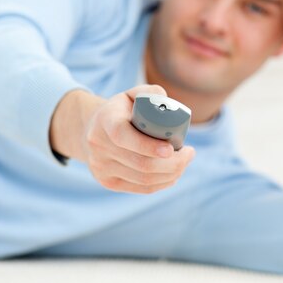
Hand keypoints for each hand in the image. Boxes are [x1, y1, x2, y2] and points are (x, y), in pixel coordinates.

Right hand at [62, 84, 194, 193]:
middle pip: (140, 163)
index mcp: (105, 120)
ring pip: (144, 179)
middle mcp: (98, 145)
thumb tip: (170, 105)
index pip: (122, 136)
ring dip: (171, 174)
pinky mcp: (108, 182)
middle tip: (190, 153)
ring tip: (185, 161)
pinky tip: (174, 174)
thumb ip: (151, 93)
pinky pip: (141, 188)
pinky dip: (162, 183)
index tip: (171, 149)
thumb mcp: (133, 94)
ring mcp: (101, 167)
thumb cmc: (122, 109)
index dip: (148, 146)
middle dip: (172, 163)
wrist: (93, 129)